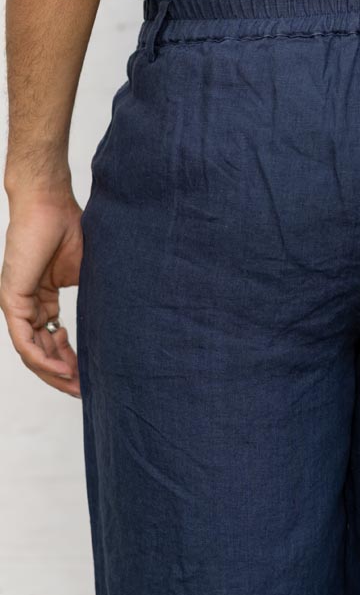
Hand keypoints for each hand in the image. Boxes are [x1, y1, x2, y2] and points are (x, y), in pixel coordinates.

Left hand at [1, 191, 83, 397]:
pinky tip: (62, 368)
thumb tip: (113, 323)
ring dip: (53, 372)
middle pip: (40, 351)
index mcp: (41, 300)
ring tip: (76, 385)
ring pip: (31, 351)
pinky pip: (24, 339)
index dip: (69, 361)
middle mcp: (25, 305)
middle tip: (83, 390)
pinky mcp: (11, 299)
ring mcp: (15, 303)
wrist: (50, 204)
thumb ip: (90, 300)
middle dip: (62, 374)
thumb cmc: (68, 228)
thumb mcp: (86, 274)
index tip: (88, 376)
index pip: (51, 340)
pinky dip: (42, 357)